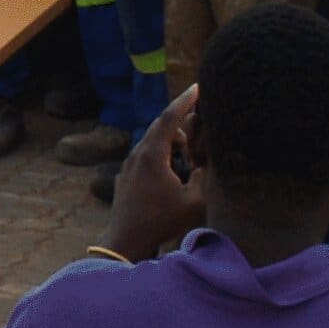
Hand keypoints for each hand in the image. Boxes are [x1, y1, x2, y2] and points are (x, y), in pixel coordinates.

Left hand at [105, 95, 203, 260]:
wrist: (126, 240)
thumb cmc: (161, 221)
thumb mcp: (193, 202)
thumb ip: (203, 178)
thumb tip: (203, 164)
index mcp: (152, 154)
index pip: (170, 117)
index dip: (185, 100)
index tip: (197, 87)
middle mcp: (137, 154)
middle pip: (160, 126)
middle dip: (181, 121)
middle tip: (198, 120)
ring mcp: (128, 164)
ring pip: (152, 141)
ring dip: (171, 141)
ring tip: (187, 155)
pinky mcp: (124, 175)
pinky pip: (144, 154)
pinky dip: (160, 153)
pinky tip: (171, 170)